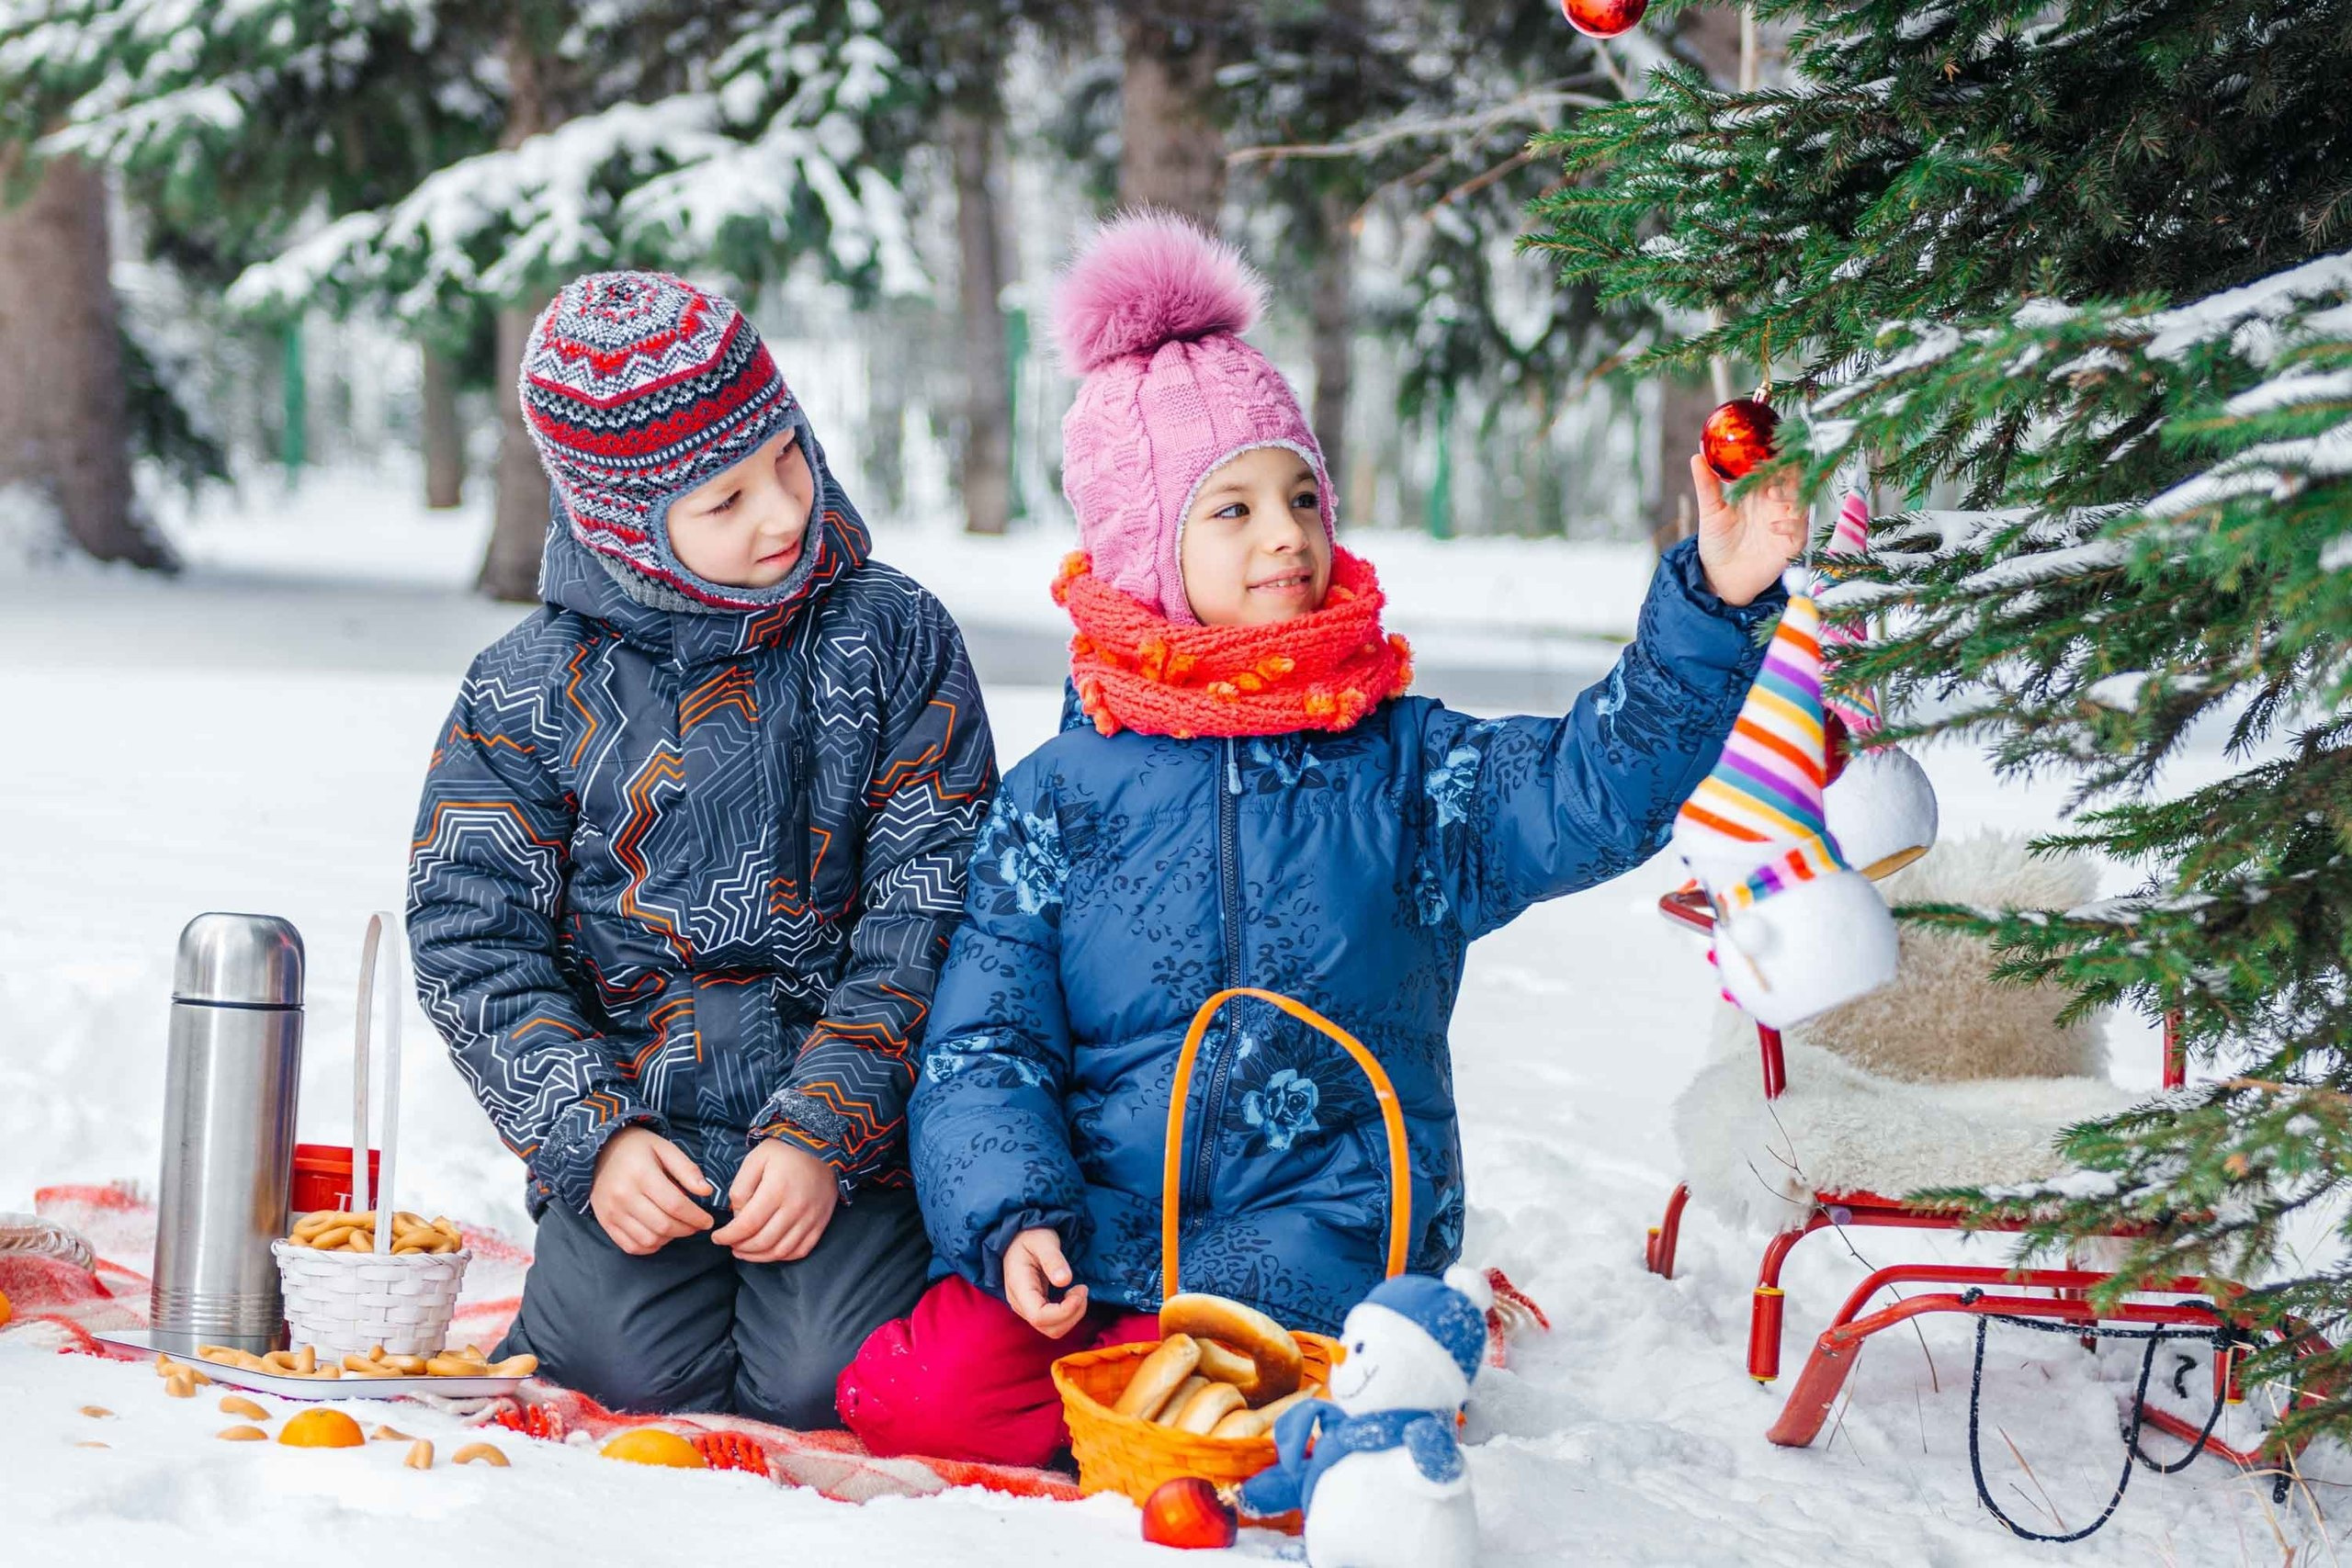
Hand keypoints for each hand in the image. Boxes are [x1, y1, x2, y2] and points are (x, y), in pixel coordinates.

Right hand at [589, 1126, 714, 1255]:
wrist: (599, 1151)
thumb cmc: (638, 1149)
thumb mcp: (665, 1148)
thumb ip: (687, 1169)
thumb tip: (707, 1192)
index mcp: (641, 1175)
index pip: (675, 1205)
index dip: (696, 1217)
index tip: (708, 1220)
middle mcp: (624, 1196)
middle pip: (663, 1226)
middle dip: (687, 1229)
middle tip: (696, 1225)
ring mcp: (612, 1212)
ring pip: (649, 1240)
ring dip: (670, 1238)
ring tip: (678, 1227)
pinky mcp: (606, 1223)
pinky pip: (631, 1246)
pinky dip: (650, 1246)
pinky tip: (659, 1235)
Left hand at [710, 1138, 838, 1262]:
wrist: (823, 1147)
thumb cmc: (785, 1152)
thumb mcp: (755, 1159)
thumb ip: (741, 1188)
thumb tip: (737, 1216)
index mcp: (777, 1190)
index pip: (748, 1224)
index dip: (729, 1236)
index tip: (717, 1237)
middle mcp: (796, 1207)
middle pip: (763, 1241)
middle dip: (741, 1248)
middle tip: (730, 1245)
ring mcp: (811, 1218)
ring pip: (781, 1251)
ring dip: (759, 1257)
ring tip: (744, 1252)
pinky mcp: (821, 1223)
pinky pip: (801, 1250)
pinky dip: (782, 1256)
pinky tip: (769, 1251)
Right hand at [1003, 1227, 1088, 1338]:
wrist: (1017, 1237)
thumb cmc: (1030, 1236)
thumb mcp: (1043, 1241)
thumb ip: (1053, 1260)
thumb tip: (1065, 1280)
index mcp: (1019, 1287)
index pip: (1039, 1316)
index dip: (1064, 1311)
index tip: (1080, 1289)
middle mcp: (1020, 1303)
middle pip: (1049, 1328)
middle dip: (1073, 1314)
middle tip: (1082, 1289)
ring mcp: (1027, 1308)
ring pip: (1053, 1329)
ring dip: (1073, 1315)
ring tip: (1079, 1290)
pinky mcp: (1036, 1308)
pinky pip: (1054, 1322)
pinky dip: (1069, 1313)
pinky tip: (1072, 1295)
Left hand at [1691, 453, 1806, 607]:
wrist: (1719, 577)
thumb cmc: (1717, 543)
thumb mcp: (1710, 512)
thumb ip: (1707, 485)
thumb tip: (1697, 457)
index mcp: (1759, 492)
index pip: (1774, 468)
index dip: (1776, 456)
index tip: (1771, 444)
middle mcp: (1775, 505)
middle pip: (1794, 481)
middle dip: (1789, 472)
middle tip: (1778, 467)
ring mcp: (1785, 524)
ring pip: (1801, 502)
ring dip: (1791, 495)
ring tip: (1772, 495)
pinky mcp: (1789, 545)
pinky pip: (1799, 531)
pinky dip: (1790, 525)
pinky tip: (1772, 526)